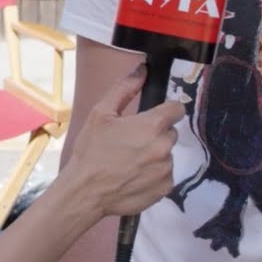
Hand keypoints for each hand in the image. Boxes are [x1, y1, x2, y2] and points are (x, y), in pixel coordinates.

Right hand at [61, 70, 184, 217]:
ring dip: (155, 156)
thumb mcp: (101, 113)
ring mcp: (166, 169)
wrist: (84, 192)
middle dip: (156, 135)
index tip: (152, 118)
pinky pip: (166, 175)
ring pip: (167, 155)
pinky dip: (154, 175)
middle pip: (170, 133)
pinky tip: (135, 177)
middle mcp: (165, 146)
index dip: (165, 111)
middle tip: (132, 143)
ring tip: (131, 163)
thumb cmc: (91, 150)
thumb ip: (125, 88)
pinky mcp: (165, 188)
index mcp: (153, 125)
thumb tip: (143, 69)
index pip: (177, 109)